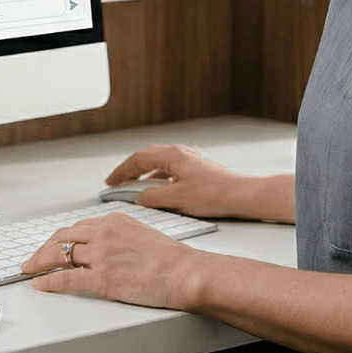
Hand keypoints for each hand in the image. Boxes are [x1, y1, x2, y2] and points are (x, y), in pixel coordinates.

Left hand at [19, 211, 207, 308]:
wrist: (186, 273)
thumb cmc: (171, 259)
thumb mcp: (141, 233)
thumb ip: (119, 235)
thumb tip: (104, 245)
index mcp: (113, 221)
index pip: (76, 227)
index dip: (58, 239)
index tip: (50, 246)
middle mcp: (103, 233)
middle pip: (61, 238)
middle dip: (42, 249)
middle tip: (31, 259)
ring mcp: (100, 255)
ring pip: (59, 255)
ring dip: (39, 263)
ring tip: (29, 270)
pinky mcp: (101, 278)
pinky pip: (65, 278)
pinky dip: (48, 281)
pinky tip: (40, 284)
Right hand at [106, 143, 254, 218]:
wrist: (241, 195)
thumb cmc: (214, 195)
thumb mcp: (176, 200)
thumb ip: (152, 197)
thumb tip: (139, 197)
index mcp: (172, 156)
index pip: (138, 159)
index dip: (121, 171)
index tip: (110, 182)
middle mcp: (181, 152)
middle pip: (147, 156)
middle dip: (130, 169)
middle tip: (118, 181)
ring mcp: (190, 158)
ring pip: (160, 161)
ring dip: (145, 172)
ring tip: (135, 185)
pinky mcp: (198, 168)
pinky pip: (171, 168)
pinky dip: (159, 176)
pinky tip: (160, 187)